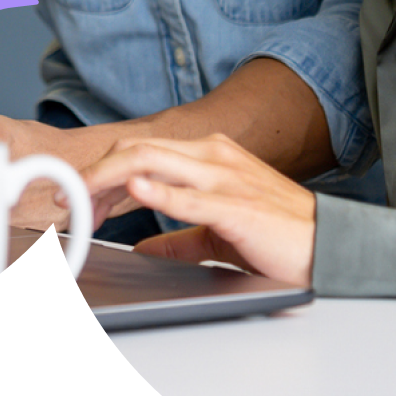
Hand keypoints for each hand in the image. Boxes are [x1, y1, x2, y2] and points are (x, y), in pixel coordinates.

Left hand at [77, 133, 316, 286]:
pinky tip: (135, 192)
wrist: (330, 244)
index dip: (103, 171)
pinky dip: (158, 192)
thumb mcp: (218, 230)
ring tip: (82, 196)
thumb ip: (180, 235)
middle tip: (66, 198)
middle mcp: (213, 156)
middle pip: (139, 149)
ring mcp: (225, 177)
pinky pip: (190, 195)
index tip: (77, 196)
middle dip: (95, 172)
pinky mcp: (237, 206)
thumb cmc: (279, 234)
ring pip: (154, 161)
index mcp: (208, 156)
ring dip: (110, 179)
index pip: (143, 152)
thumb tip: (144, 245)